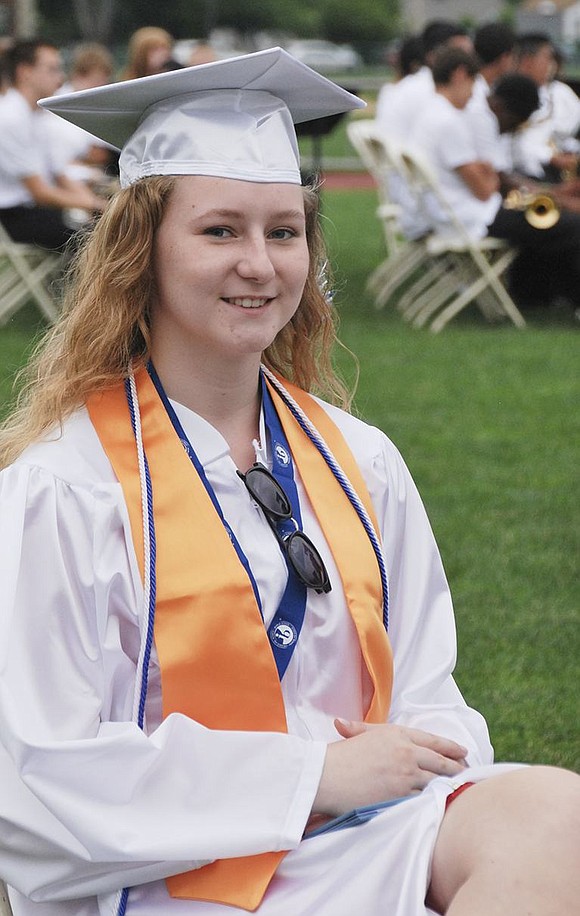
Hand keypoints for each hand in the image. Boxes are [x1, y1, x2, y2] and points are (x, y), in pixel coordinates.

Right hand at [312, 719, 467, 817]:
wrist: (328, 775)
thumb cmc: (339, 756)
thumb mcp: (356, 735)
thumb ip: (361, 729)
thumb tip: (344, 722)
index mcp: (396, 733)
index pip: (432, 739)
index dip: (450, 746)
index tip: (462, 751)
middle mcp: (406, 750)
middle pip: (440, 760)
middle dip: (455, 767)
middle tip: (466, 771)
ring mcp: (406, 772)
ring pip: (435, 780)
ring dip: (448, 784)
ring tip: (459, 788)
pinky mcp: (402, 793)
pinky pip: (425, 796)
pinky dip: (435, 798)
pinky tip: (443, 801)